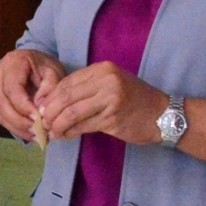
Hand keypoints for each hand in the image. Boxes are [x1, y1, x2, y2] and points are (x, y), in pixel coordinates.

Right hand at [0, 48, 66, 142]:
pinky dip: (15, 128)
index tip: (39, 119)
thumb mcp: (54, 72)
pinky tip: (30, 134)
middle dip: (19, 120)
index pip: (12, 89)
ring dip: (17, 127)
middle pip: (1, 102)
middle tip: (38, 131)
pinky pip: (1, 117)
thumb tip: (39, 109)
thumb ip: (49, 88)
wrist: (37, 64)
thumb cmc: (46, 67)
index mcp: (13, 62)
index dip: (24, 107)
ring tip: (37, 136)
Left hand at [37, 61, 169, 144]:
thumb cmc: (134, 100)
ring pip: (72, 112)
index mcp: (103, 69)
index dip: (50, 97)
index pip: (66, 82)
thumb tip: (51, 102)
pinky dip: (70, 132)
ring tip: (51, 132)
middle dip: (49, 112)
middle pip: (66, 97)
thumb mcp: (110, 85)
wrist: (163, 114)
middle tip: (42, 122)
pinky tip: (65, 135)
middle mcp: (106, 81)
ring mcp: (110, 99)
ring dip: (57, 124)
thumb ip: (85, 89)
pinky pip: (83, 126)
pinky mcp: (113, 118)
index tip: (41, 109)